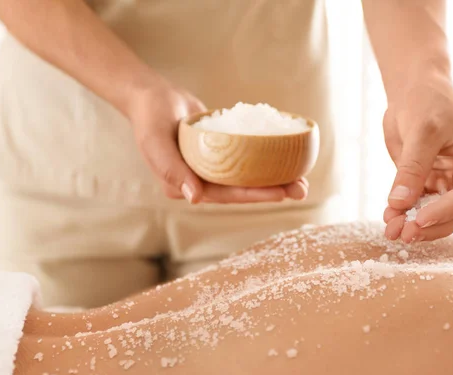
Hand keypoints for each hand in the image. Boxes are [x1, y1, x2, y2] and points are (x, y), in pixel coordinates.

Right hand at [128, 82, 307, 203]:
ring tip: (303, 180)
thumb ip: (172, 170)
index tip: (280, 193)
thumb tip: (196, 198)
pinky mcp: (221, 154)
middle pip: (241, 189)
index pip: (225, 195)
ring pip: (247, 176)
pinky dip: (265, 159)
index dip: (253, 195)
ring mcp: (211, 169)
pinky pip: (246, 159)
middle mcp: (200, 182)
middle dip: (273, 191)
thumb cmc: (149, 117)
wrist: (152, 96)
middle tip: (303, 190)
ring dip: (274, 179)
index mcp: (185, 187)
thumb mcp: (155, 142)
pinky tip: (287, 158)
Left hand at [382, 74, 452, 242]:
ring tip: (391, 230)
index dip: (445, 211)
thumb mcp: (421, 133)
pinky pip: (421, 206)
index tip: (419, 221)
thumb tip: (399, 204)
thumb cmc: (427, 102)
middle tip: (402, 234)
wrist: (413, 91)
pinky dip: (406, 214)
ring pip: (439, 214)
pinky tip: (390, 218)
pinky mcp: (432, 185)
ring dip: (415, 224)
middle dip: (429, 225)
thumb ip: (412, 169)